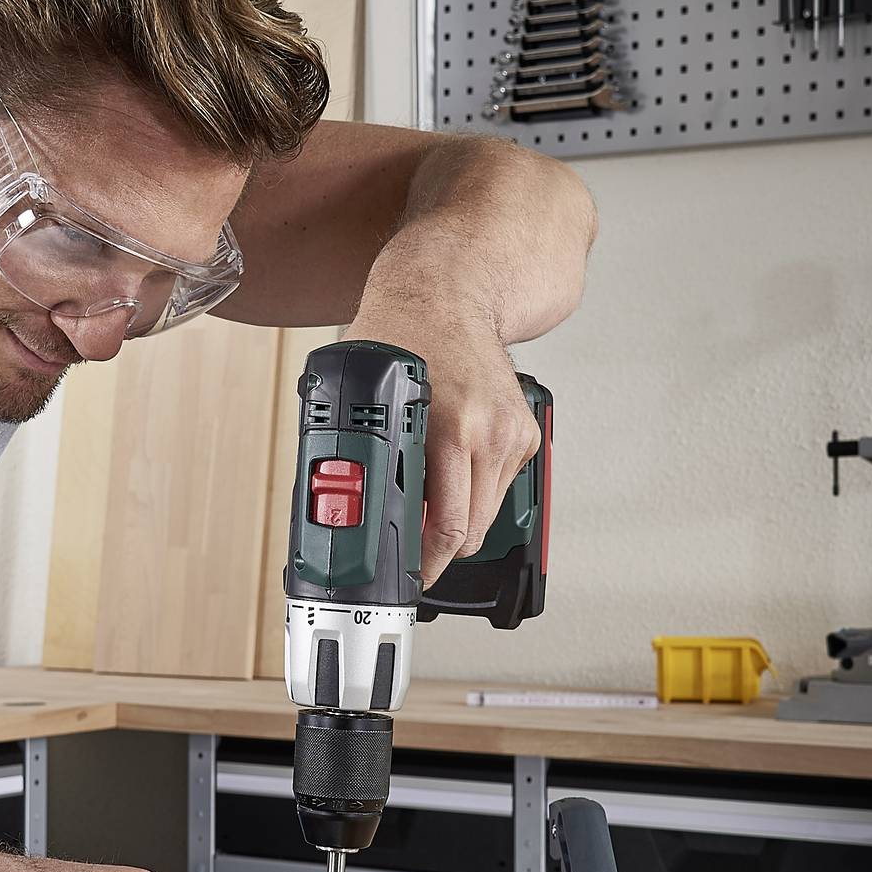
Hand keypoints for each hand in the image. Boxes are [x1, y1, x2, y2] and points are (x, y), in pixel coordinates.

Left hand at [355, 308, 540, 573]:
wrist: (448, 293)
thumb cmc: (402, 332)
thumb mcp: (363, 397)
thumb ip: (363, 455)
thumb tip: (346, 508)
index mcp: (450, 428)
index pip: (447, 527)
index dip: (424, 563)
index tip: (407, 577)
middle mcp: (488, 434)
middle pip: (472, 531)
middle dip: (438, 550)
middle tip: (412, 556)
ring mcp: (511, 434)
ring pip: (488, 513)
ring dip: (459, 518)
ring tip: (427, 502)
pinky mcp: (525, 433)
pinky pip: (500, 486)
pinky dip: (476, 490)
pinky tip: (452, 469)